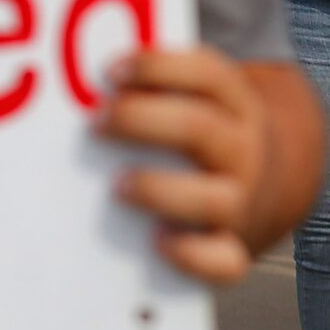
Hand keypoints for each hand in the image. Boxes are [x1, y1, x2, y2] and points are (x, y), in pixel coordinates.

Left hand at [99, 46, 269, 284]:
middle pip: (201, 129)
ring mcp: (238, 200)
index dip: (159, 68)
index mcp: (232, 102)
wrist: (253, 183)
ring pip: (214, 198)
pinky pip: (226, 262)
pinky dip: (192, 255)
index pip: (207, 74)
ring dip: (159, 190)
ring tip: (116, 186)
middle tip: (97, 122)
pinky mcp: (231, 247)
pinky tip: (155, 241)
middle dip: (143, 122)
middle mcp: (240, 149)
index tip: (111, 71)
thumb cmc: (195, 135)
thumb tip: (75, 84)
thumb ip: (152, 88)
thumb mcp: (192, 98)